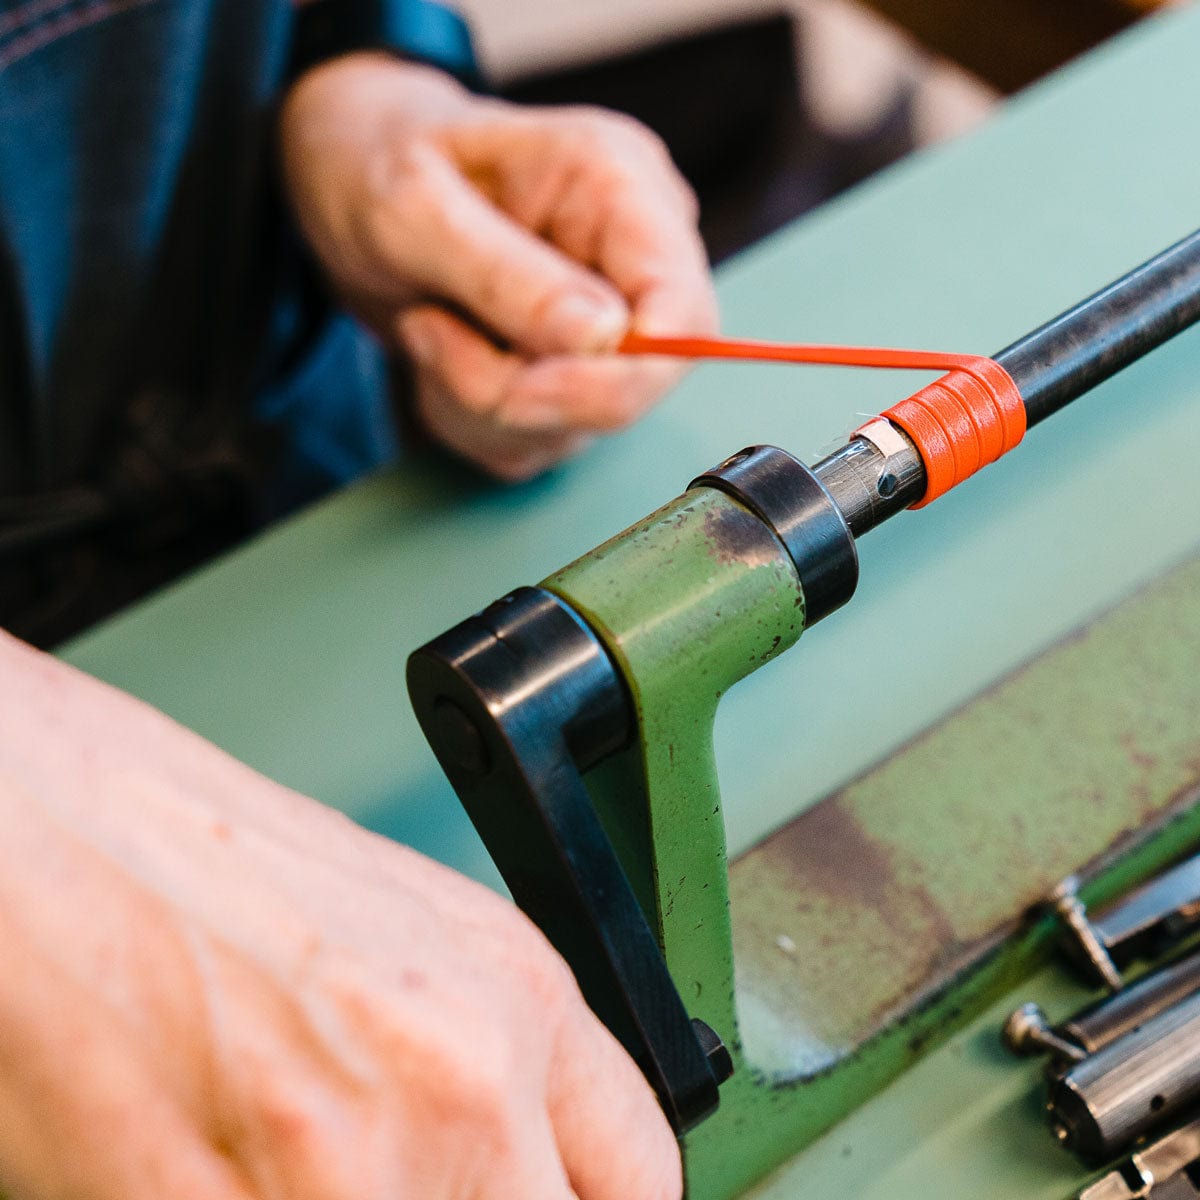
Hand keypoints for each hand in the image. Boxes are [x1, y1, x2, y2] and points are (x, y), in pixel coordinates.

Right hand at [0, 630, 680, 1199]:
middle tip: (409, 1186)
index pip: (640, 1174)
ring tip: (290, 1162)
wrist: (52, 842)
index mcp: (518, 994)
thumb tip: (507, 1158)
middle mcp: (466, 1082)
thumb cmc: (202, 869)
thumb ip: (480, 1061)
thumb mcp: (403, 941)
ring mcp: (356, 1170)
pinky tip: (229, 1167)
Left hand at [279, 56, 716, 479]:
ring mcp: (602, 330)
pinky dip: (468, 417)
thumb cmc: (379, 164)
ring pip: (572, 428)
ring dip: (478, 401)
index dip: (629, 373)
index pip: (686, 314)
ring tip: (423, 325)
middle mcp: (628, 265)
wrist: (348, 181)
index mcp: (620, 190)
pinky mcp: (565, 378)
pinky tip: (439, 351)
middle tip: (430, 334)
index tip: (529, 386)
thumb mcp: (413, 204)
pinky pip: (531, 442)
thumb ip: (505, 271)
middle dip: (520, 390)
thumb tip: (603, 337)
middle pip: (633, 387)